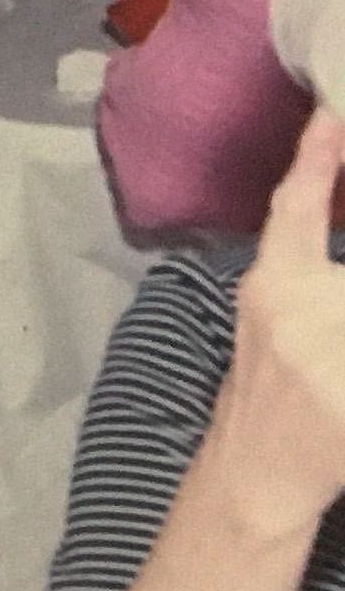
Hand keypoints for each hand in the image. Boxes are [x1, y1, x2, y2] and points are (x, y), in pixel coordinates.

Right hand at [205, 108, 344, 542]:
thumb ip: (313, 278)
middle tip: (339, 312)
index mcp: (270, 289)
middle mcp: (296, 317)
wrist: (255, 479)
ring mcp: (325, 362)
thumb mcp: (277, 321)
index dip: (314, 160)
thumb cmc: (275, 394)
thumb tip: (334, 236)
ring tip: (340, 358)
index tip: (332, 111)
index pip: (292, 210)